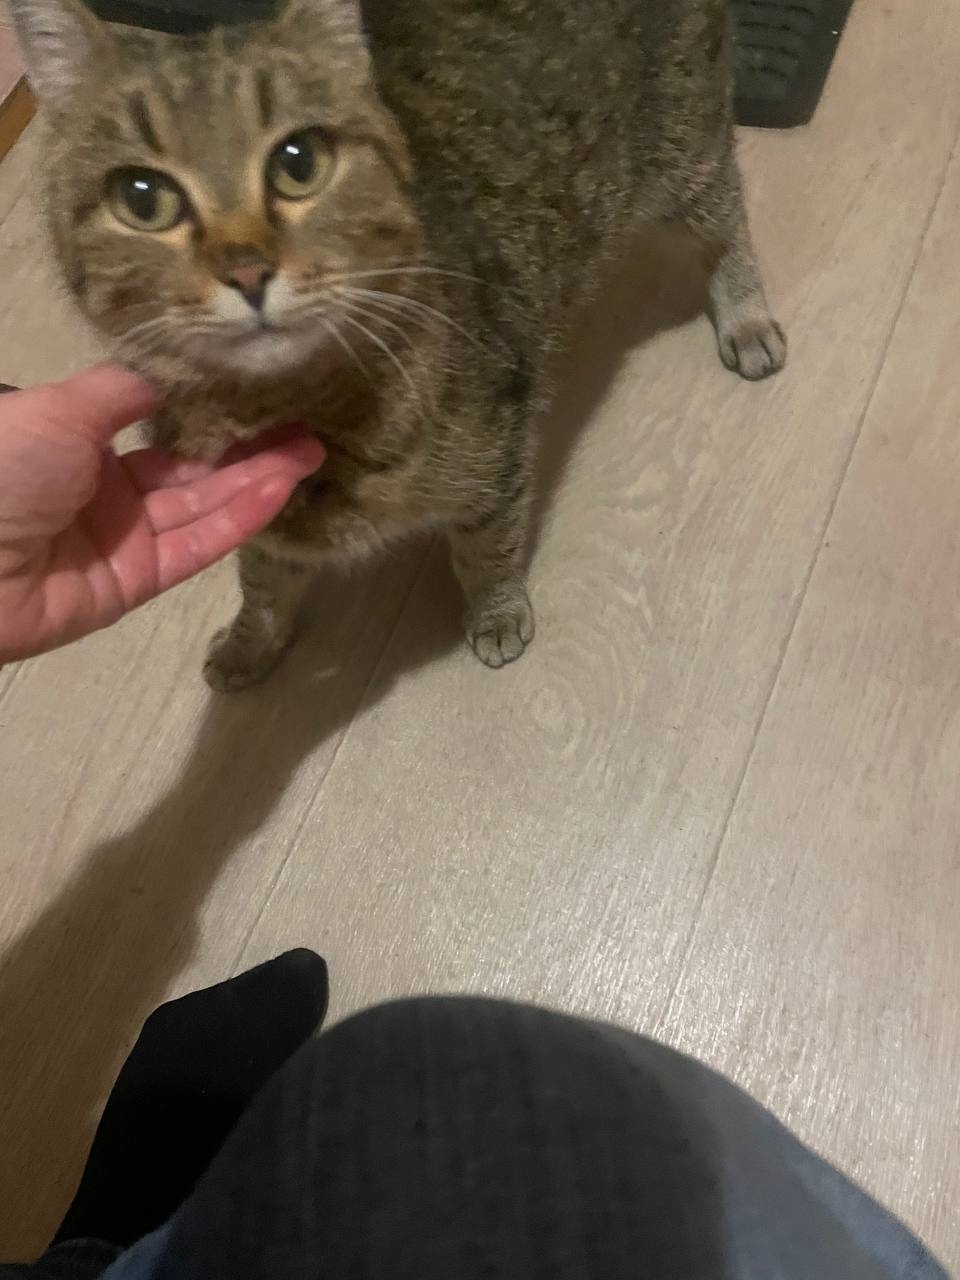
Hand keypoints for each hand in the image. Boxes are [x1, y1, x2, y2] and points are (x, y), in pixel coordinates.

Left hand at [0, 364, 324, 663]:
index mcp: (78, 444)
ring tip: (311, 452)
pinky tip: (278, 489)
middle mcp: (105, 491)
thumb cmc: (2, 468)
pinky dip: (238, 519)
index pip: (159, 430)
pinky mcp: (137, 582)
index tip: (260, 394)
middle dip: (249, 449)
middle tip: (307, 427)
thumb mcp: (61, 408)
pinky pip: (195, 545)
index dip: (210, 414)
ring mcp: (123, 540)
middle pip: (190, 469)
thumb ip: (125, 389)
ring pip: (201, 505)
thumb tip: (179, 366)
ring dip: (256, 480)